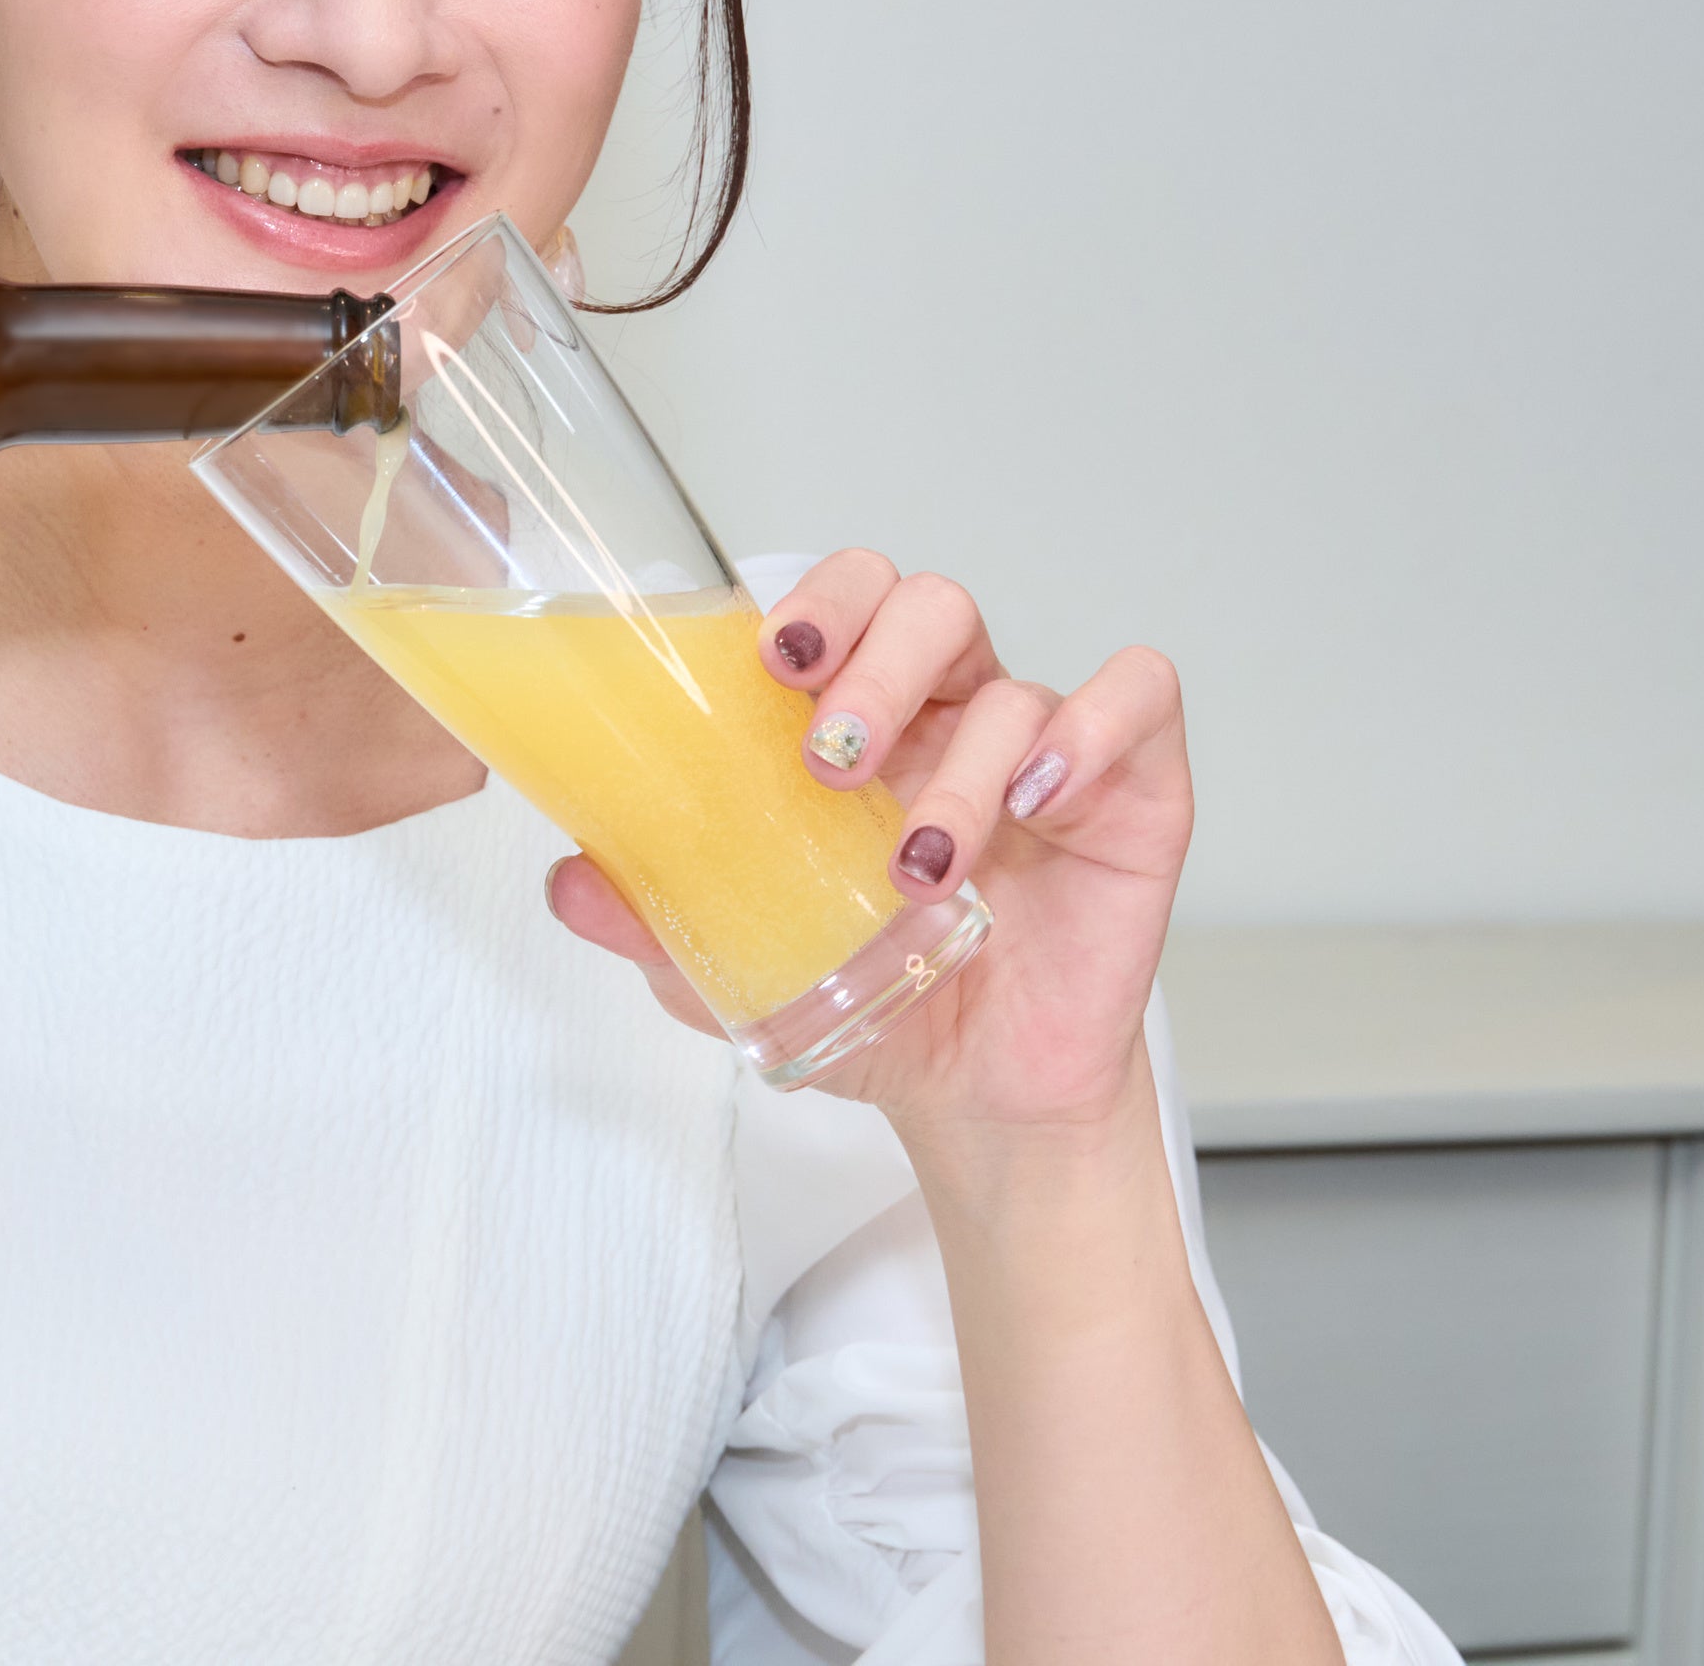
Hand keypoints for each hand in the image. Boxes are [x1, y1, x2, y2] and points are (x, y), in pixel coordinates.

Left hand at [546, 551, 1190, 1144]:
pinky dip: (1088, 735)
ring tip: (918, 864)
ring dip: (960, 763)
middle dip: (874, 666)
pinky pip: (1136, 702)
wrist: (982, 1100)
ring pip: (1013, 677)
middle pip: (927, 605)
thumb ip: (656, 921)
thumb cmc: (879, 1005)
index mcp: (863, 724)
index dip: (815, 603)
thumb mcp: (744, 970)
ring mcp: (1045, 750)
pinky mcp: (1133, 792)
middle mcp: (951, 715)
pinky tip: (1040, 805)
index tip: (774, 657)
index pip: (842, 605)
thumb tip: (567, 880)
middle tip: (829, 760)